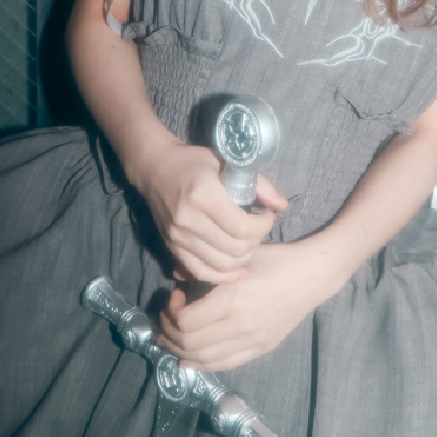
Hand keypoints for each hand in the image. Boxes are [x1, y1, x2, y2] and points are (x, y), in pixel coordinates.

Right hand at [139, 139, 286, 283]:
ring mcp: (177, 236)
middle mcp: (188, 219)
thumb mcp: (227, 162)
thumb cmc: (193, 161)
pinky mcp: (171, 247)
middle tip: (260, 230)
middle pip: (234, 249)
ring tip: (249, 244)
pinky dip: (222, 276)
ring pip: (220, 264)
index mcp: (204, 195)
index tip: (268, 217)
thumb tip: (282, 205)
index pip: (242, 227)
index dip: (264, 227)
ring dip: (243, 260)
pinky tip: (237, 271)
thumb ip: (258, 184)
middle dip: (256, 243)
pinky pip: (200, 271)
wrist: (154, 167)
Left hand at [158, 241, 329, 369]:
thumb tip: (176, 278)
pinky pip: (223, 364)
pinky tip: (188, 358)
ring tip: (171, 337)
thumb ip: (207, 270)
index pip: (187, 322)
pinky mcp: (260, 350)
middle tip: (166, 317)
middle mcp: (242, 325)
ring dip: (180, 351)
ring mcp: (252, 341)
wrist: (311, 276)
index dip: (171, 313)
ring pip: (204, 359)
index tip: (173, 296)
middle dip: (169, 333)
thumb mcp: (239, 259)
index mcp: (234, 299)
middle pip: (190, 344)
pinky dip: (201, 364)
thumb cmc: (275, 259)